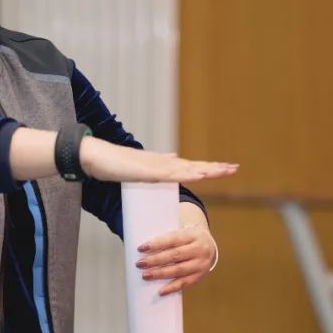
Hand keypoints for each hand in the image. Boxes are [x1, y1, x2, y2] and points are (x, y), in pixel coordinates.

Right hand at [80, 137, 238, 183]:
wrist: (96, 156)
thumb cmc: (115, 163)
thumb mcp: (141, 166)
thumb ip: (158, 163)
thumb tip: (174, 158)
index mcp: (163, 164)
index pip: (191, 166)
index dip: (208, 167)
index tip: (226, 168)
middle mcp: (163, 162)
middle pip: (194, 166)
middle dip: (215, 168)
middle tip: (235, 168)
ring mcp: (157, 166)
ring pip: (188, 169)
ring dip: (207, 170)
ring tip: (225, 170)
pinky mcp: (148, 171)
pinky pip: (172, 174)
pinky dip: (187, 174)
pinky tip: (199, 175)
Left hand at [135, 205, 217, 295]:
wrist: (210, 245)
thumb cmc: (188, 238)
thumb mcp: (182, 232)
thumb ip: (167, 239)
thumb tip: (144, 249)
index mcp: (192, 235)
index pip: (172, 239)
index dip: (156, 244)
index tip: (141, 248)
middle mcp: (198, 249)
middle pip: (175, 255)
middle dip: (155, 260)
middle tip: (139, 263)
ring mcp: (201, 264)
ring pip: (179, 270)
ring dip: (160, 274)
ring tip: (145, 275)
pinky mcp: (200, 276)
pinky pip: (185, 283)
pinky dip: (172, 287)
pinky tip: (160, 291)